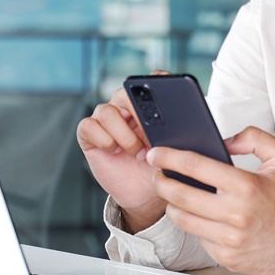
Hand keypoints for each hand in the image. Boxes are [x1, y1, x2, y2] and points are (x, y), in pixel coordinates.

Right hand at [76, 85, 165, 232]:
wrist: (144, 193)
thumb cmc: (159, 168)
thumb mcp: (175, 150)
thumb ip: (178, 132)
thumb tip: (185, 122)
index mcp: (148, 104)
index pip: (150, 80)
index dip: (155, 84)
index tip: (167, 95)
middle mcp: (125, 106)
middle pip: (125, 92)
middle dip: (138, 114)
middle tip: (151, 134)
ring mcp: (106, 119)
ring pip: (107, 111)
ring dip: (124, 134)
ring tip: (137, 152)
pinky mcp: (89, 133)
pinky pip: (89, 126)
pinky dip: (104, 139)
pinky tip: (115, 151)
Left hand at [146, 126, 274, 274]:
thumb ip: (254, 138)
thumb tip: (225, 140)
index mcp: (246, 186)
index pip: (195, 167)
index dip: (169, 158)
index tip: (156, 154)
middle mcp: (236, 214)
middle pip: (179, 195)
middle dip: (161, 182)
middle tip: (158, 175)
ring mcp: (230, 239)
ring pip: (182, 220)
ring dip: (172, 205)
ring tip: (174, 195)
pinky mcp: (227, 257)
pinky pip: (198, 238)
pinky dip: (196, 226)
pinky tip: (202, 217)